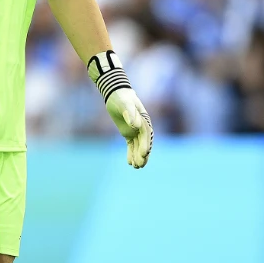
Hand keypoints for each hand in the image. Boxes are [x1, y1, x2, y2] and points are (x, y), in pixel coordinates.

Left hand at [87, 51, 152, 168]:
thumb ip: (130, 114)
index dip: (146, 145)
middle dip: (142, 154)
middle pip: (144, 143)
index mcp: (144, 120)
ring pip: (138, 146)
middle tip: (140, 165)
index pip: (146, 135)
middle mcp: (142, 127)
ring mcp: (135, 131)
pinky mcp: (128, 133)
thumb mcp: (125, 104)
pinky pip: (131, 146)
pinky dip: (131, 154)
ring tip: (136, 168)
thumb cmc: (122, 98)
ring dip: (138, 157)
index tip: (144, 154)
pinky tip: (129, 163)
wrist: (117, 94)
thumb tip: (135, 125)